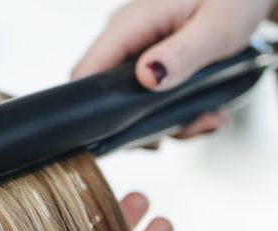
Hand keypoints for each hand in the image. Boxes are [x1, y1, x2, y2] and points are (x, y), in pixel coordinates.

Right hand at [72, 0, 273, 137]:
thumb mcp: (218, 28)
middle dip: (142, 122)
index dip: (95, 109)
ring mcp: (136, 48)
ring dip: (164, 119)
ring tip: (203, 119)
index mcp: (129, 24)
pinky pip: (146, 92)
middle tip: (187, 127)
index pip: (86, 73)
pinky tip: (200, 110)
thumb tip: (147, 78)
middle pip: (107, 94)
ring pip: (129, 99)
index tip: (128, 132)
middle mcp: (125, 36)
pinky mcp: (149, 57)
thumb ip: (182, 54)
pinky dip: (171, 108)